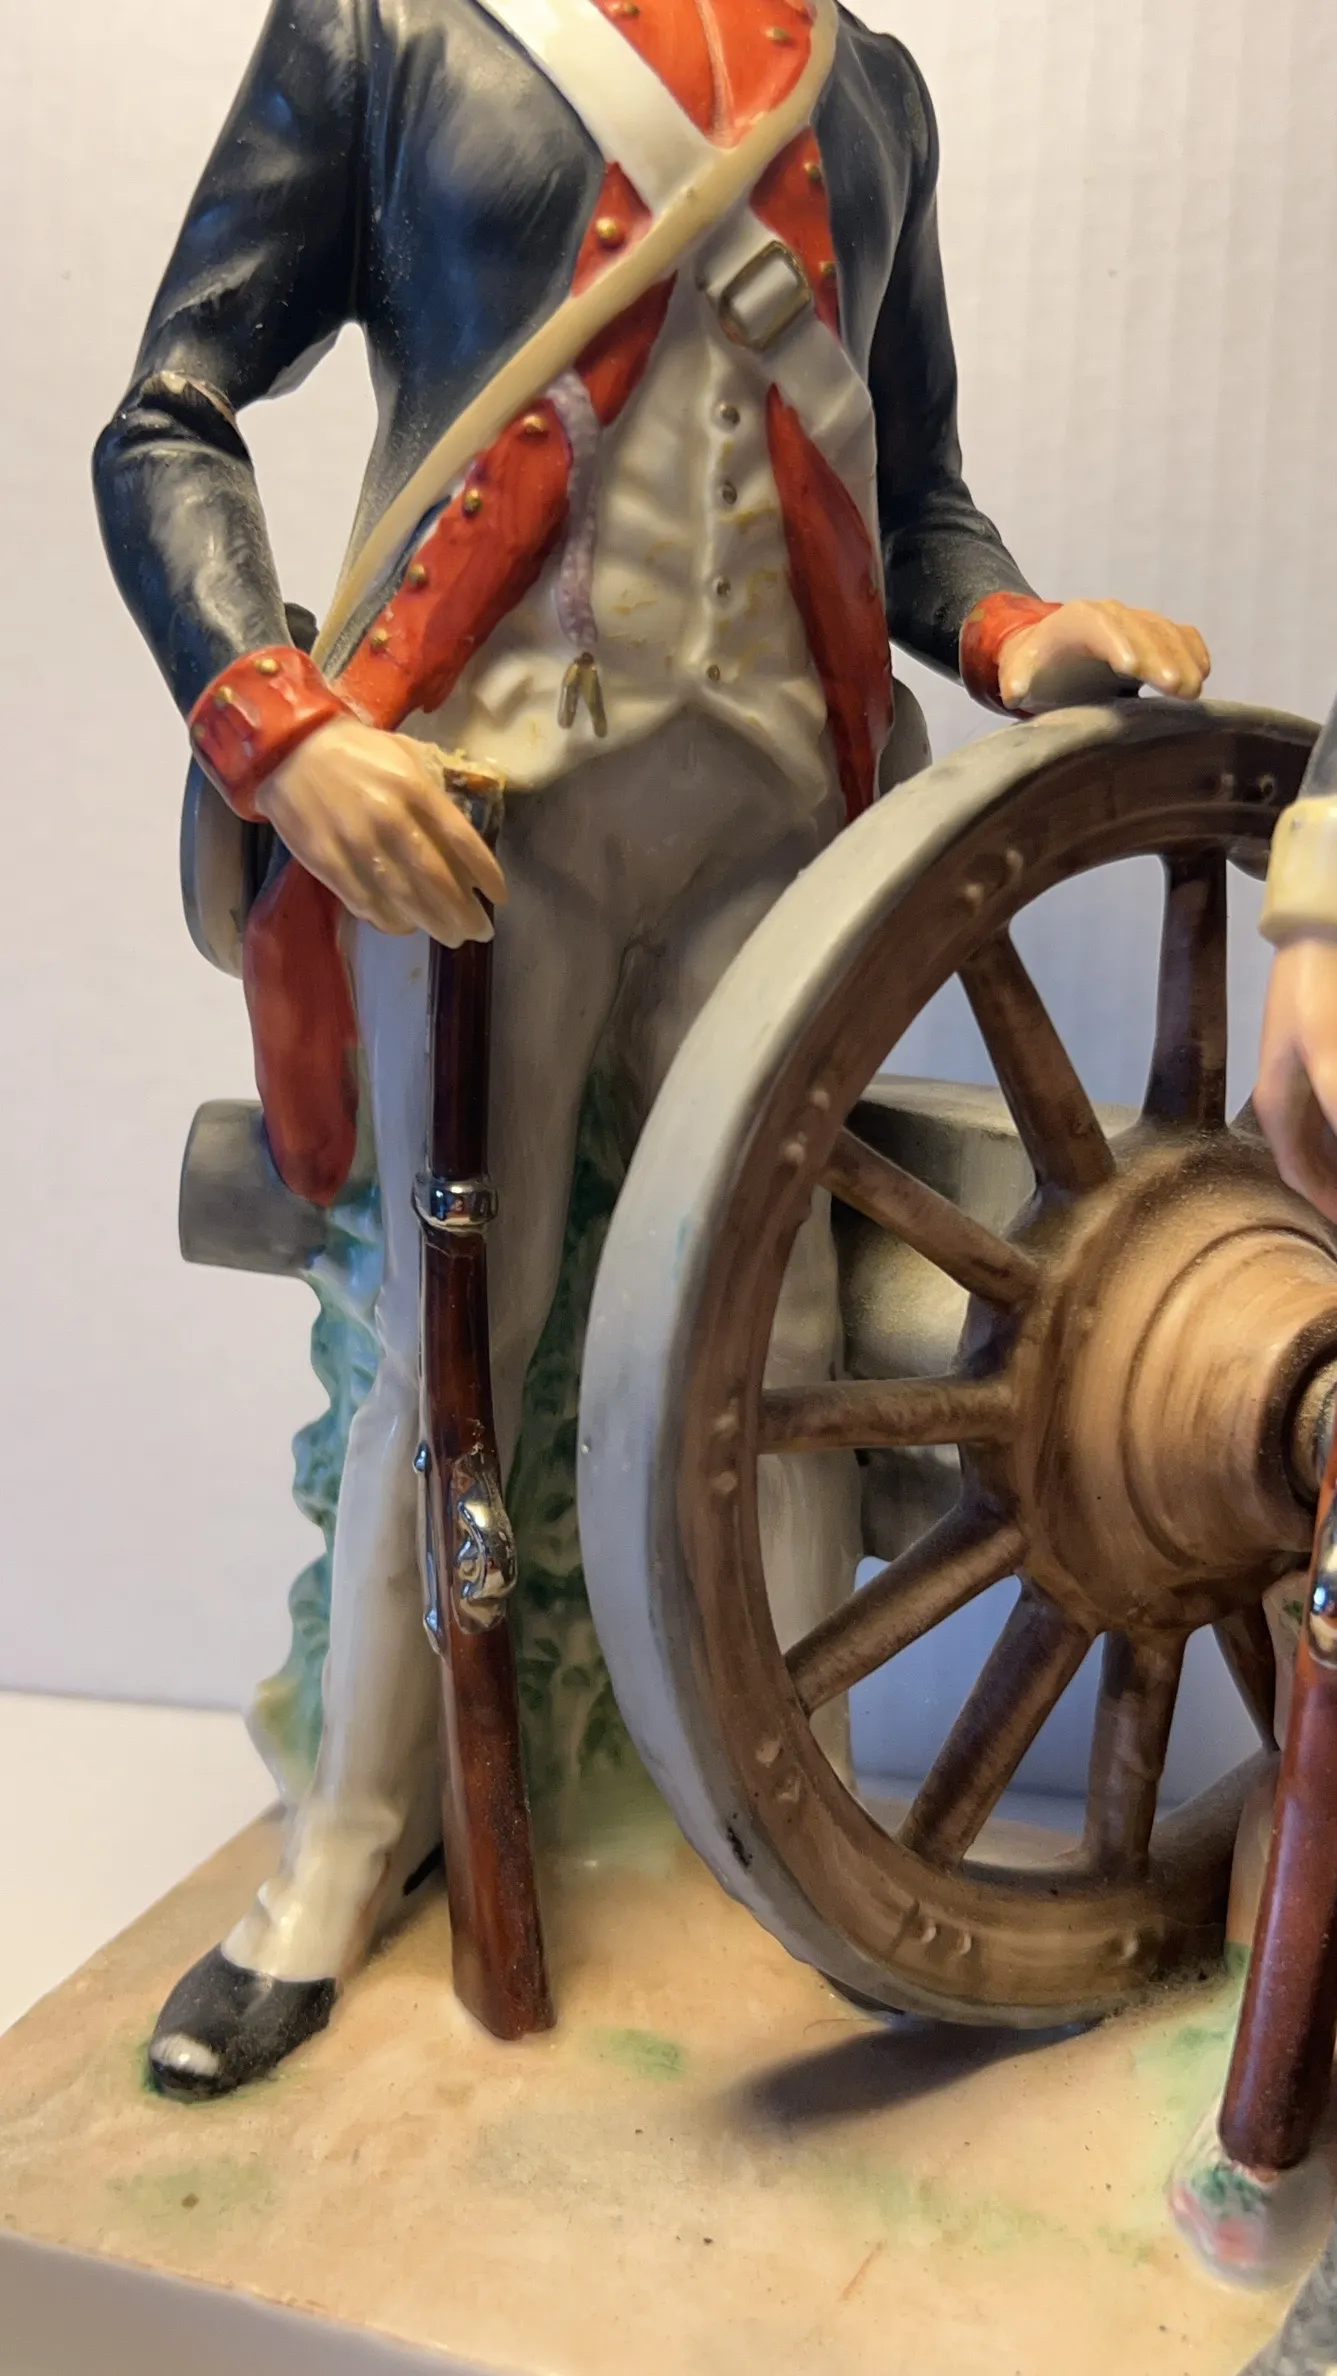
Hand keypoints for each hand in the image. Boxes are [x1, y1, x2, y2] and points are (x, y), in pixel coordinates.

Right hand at [258, 717, 505, 942]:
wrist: (289, 749)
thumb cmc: (357, 752)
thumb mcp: (406, 754)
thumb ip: (435, 794)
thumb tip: (463, 840)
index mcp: (416, 789)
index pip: (463, 842)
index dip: (486, 875)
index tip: (498, 898)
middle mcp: (390, 819)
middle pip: (438, 880)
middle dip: (465, 913)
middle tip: (479, 931)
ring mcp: (357, 845)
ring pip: (405, 900)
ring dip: (434, 924)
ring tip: (451, 936)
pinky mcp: (328, 863)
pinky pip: (367, 903)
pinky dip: (391, 921)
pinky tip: (405, 925)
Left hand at [998, 599, 1210, 711]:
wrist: (1053, 653)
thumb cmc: (1037, 668)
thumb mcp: (1020, 673)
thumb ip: (1017, 680)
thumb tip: (1015, 691)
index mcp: (1077, 620)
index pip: (1100, 626)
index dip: (1118, 644)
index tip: (1133, 670)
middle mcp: (1113, 615)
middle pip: (1141, 629)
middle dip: (1160, 658)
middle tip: (1177, 690)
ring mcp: (1139, 622)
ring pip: (1166, 633)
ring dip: (1183, 659)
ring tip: (1192, 693)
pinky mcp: (1157, 634)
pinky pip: (1182, 636)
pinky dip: (1194, 651)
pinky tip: (1202, 675)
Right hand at [1255, 938, 1336, 1223]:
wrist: (1320, 927)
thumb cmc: (1317, 994)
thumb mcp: (1330, 1063)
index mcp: (1276, 1107)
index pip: (1300, 1177)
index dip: (1328, 1205)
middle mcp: (1289, 1100)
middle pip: (1315, 1161)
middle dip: (1336, 1185)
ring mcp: (1309, 1080)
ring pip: (1328, 1137)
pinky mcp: (1326, 1059)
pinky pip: (1333, 1110)